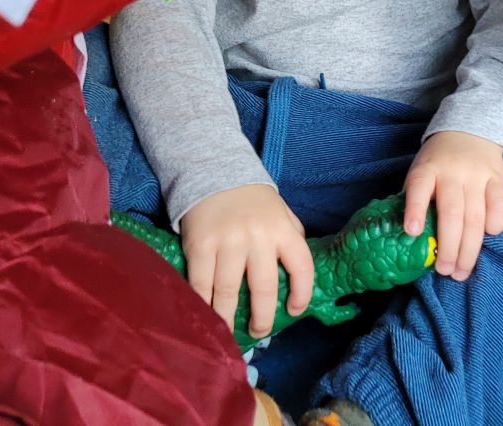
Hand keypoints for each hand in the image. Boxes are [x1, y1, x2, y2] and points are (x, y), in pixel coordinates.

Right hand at [178, 184, 314, 338]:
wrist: (214, 171)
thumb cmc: (251, 200)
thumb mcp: (280, 212)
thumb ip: (291, 236)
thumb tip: (298, 273)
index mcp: (282, 229)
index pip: (301, 266)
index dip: (302, 294)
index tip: (293, 311)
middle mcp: (258, 237)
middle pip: (264, 287)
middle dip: (262, 317)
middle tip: (259, 332)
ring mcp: (228, 241)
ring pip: (229, 291)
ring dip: (228, 318)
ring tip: (228, 332)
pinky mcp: (200, 245)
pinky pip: (201, 283)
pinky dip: (203, 303)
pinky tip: (205, 314)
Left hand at [403, 131, 502, 279]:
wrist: (470, 130)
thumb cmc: (439, 162)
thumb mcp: (422, 171)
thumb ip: (417, 198)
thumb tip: (411, 241)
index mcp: (427, 169)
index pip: (419, 187)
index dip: (414, 209)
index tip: (411, 232)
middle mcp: (452, 172)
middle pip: (452, 212)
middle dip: (448, 247)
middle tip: (444, 271)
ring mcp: (477, 175)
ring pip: (476, 216)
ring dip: (469, 248)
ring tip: (461, 270)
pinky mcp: (498, 178)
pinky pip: (501, 204)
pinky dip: (496, 223)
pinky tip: (489, 237)